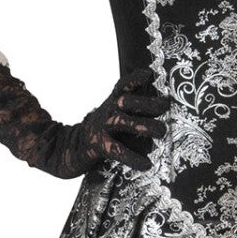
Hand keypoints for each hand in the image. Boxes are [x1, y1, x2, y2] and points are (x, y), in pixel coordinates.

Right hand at [43, 66, 167, 178]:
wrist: (72, 147)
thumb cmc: (103, 130)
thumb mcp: (114, 113)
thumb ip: (133, 107)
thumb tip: (159, 102)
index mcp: (114, 102)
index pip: (124, 86)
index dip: (135, 79)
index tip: (148, 73)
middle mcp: (109, 111)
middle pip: (128, 102)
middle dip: (147, 102)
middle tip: (165, 104)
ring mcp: (103, 127)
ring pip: (124, 123)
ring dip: (143, 125)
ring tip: (162, 131)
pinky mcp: (100, 146)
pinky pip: (118, 151)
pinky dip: (132, 158)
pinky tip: (146, 164)